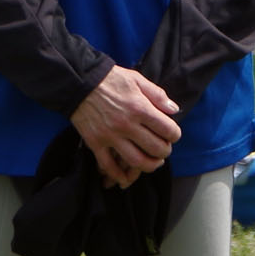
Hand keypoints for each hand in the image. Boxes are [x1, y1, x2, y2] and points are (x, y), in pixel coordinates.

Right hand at [71, 66, 181, 187]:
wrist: (79, 82)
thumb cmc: (110, 79)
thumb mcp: (136, 79)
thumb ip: (157, 94)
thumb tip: (174, 110)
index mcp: (139, 108)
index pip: (168, 130)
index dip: (174, 134)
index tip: (171, 134)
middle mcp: (127, 125)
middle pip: (155, 149)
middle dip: (165, 151)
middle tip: (164, 148)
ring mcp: (110, 136)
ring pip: (137, 161)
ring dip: (150, 166)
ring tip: (153, 162)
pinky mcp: (96, 143)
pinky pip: (109, 166)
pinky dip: (119, 175)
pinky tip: (127, 176)